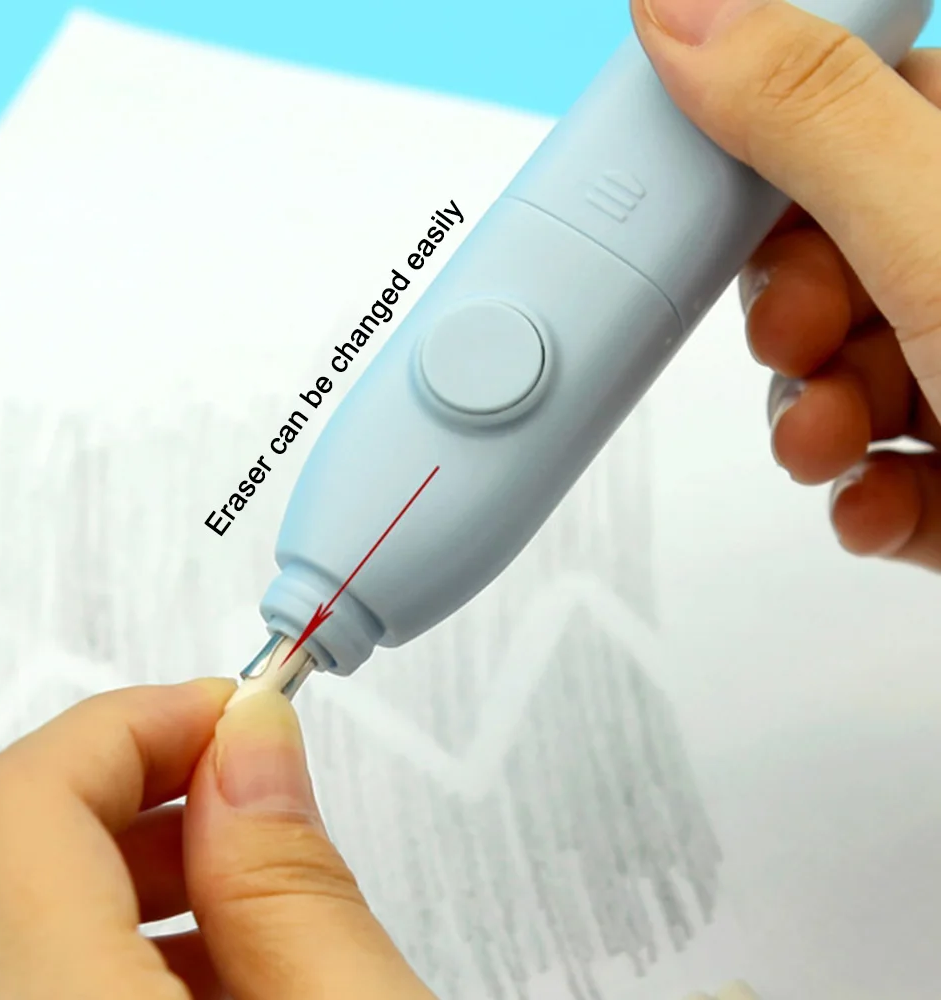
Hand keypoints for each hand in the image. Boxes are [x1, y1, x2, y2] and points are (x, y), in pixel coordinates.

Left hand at [0, 680, 436, 999]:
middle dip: (117, 782)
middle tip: (233, 778)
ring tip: (234, 880)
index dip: (125, 725)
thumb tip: (254, 744)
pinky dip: (94, 936)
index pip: (13, 816)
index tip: (227, 713)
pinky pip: (6, 983)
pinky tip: (203, 967)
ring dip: (106, 862)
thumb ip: (297, 885)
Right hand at [632, 0, 940, 570]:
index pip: (858, 127)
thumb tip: (686, 13)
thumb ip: (811, 119)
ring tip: (829, 451)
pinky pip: (894, 476)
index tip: (727, 213)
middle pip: (841, 270)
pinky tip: (876, 508)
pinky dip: (867, 498)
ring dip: (815, 423)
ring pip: (853, 383)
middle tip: (800, 339)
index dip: (776, 171)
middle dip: (795, 319)